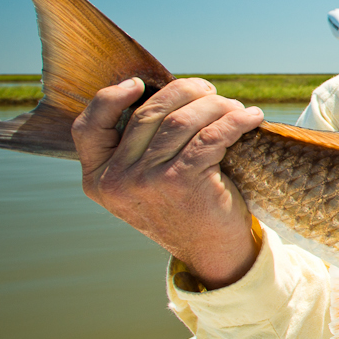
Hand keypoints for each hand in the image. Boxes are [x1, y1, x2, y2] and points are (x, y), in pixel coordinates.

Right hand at [73, 77, 265, 288]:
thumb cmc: (183, 209)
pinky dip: (235, 121)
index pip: (87, 128)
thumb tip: (165, 93)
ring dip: (215, 105)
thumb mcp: (143, 185)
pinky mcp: (182, 181)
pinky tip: (251, 118)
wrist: (212, 254)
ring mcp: (146, 181)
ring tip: (235, 107)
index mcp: (98, 179)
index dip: (109, 98)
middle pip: (147, 113)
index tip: (139, 84)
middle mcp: (116, 180)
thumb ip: (138, 150)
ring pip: (182, 120)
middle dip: (185, 93)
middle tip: (210, 92)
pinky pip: (211, 135)